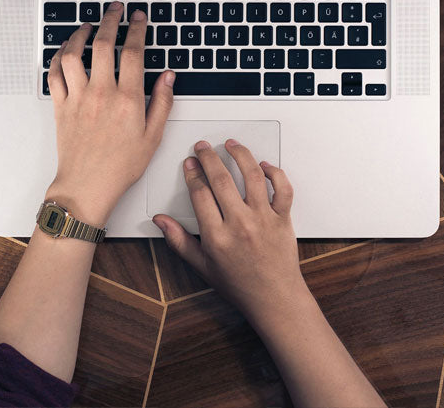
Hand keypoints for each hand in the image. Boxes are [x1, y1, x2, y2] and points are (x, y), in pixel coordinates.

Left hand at [45, 2, 174, 223]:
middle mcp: (101, 93)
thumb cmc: (120, 166)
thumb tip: (168, 76)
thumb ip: (162, 102)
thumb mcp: (153, 137)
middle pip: (103, 44)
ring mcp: (78, 98)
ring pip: (73, 54)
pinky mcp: (60, 106)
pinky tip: (65, 51)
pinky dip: (58, 57)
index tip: (138, 18)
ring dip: (80, 34)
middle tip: (115, 9)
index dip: (137, 29)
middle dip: (110, 20)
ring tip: (88, 25)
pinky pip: (54, 73)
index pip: (133, 53)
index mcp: (128, 100)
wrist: (87, 186)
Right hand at [153, 139, 309, 324]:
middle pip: (221, 179)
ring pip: (252, 176)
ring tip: (231, 145)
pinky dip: (275, 173)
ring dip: (240, 155)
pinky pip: (282, 189)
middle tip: (203, 147)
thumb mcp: (202, 266)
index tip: (189, 163)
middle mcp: (240, 224)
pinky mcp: (283, 219)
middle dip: (208, 157)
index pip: (200, 193)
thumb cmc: (240, 285)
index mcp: (217, 236)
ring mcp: (263, 219)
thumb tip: (160, 221)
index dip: (192, 173)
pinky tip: (264, 165)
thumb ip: (179, 241)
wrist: (274, 299)